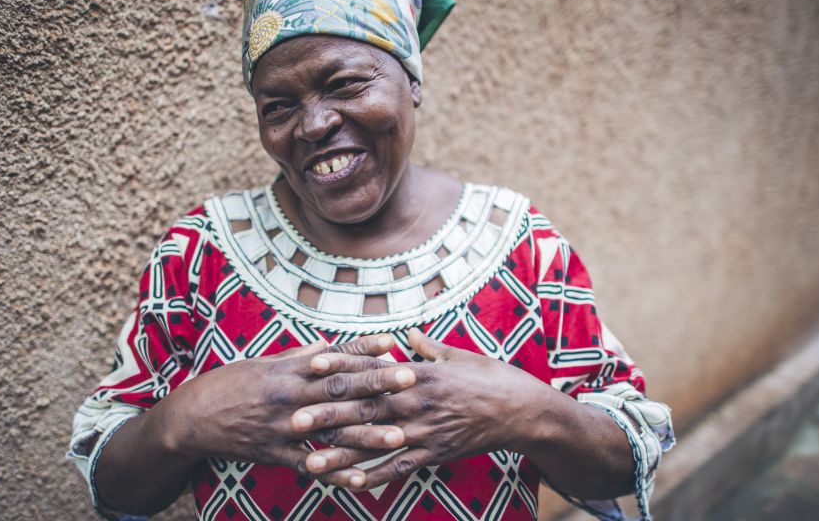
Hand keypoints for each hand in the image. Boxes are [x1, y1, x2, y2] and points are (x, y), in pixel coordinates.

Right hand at [154, 334, 415, 478]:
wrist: (191, 417)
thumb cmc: (229, 384)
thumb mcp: (262, 362)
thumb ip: (298, 356)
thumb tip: (328, 345)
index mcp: (288, 370)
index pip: (333, 359)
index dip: (363, 352)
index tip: (393, 346)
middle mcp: (290, 396)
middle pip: (340, 389)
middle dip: (377, 385)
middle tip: (411, 381)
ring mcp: (284, 427)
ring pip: (331, 430)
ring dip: (367, 433)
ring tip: (399, 433)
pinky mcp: (275, 453)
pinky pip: (310, 466)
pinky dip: (336, 474)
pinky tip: (362, 479)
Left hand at [291, 328, 548, 490]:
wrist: (524, 411)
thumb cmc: (492, 378)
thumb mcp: (459, 355)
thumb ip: (428, 348)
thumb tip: (407, 334)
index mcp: (419, 373)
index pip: (373, 369)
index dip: (341, 368)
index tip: (310, 367)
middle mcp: (418, 402)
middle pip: (365, 409)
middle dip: (328, 415)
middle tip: (294, 421)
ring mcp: (425, 430)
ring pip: (377, 444)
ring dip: (342, 454)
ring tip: (310, 462)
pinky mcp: (435, 453)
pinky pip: (400, 468)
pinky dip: (375, 477)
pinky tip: (350, 485)